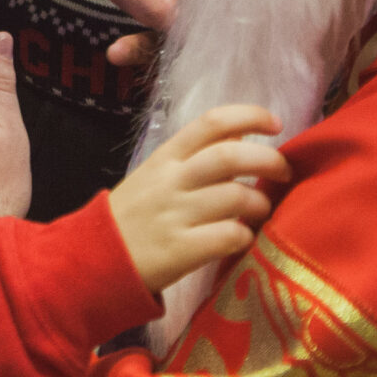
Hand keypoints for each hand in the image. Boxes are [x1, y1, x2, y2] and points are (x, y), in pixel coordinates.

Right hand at [107, 105, 289, 292]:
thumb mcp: (155, 174)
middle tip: (284, 172)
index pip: (212, 122)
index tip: (275, 124)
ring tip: (262, 211)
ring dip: (260, 203)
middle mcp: (171, 181)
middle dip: (269, 160)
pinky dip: (245, 236)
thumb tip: (238, 136)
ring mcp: (175, 215)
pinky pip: (228, 236)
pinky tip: (242, 239)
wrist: (92, 260)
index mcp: (166, 157)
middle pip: (230, 157)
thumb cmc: (131, 216)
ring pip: (236, 197)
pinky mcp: (180, 250)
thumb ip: (193, 156)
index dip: (249, 116)